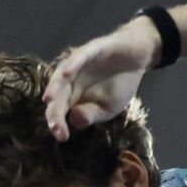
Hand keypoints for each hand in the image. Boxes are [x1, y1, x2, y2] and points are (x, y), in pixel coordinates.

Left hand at [42, 19, 155, 135]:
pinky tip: (67, 74)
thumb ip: (91, 114)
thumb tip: (74, 120)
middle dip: (54, 111)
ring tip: (48, 99)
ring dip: (54, 86)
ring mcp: (79, 63)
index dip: (58, 123)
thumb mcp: (108, 108)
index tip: (62, 137)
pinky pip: (80, 57)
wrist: (138, 58)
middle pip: (57, 95)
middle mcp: (71, 79)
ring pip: (62, 74)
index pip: (59, 110)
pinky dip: (73, 65)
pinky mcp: (92, 49)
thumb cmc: (120, 83)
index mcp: (72, 95)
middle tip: (55, 126)